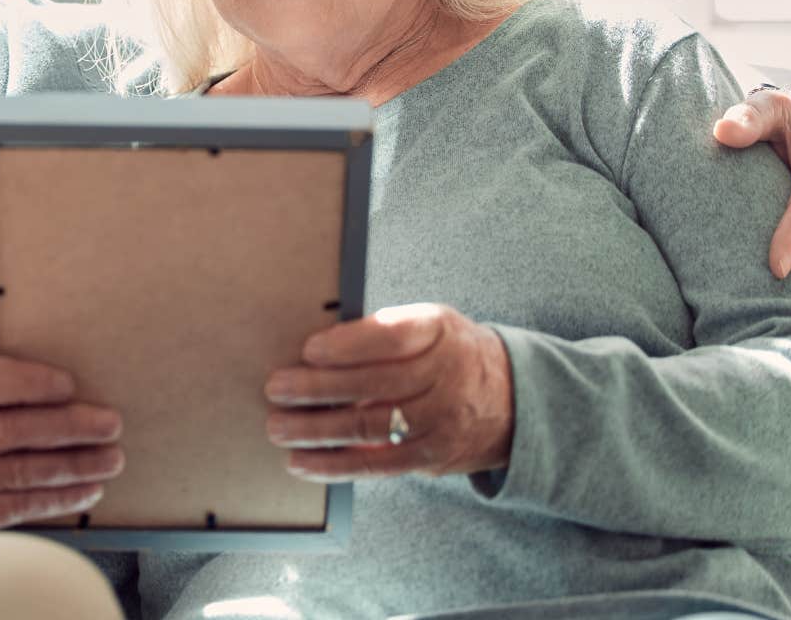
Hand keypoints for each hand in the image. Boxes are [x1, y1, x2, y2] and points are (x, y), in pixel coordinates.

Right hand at [0, 339, 123, 576]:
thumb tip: (11, 322)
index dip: (29, 382)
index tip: (68, 384)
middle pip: (10, 431)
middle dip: (70, 426)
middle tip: (110, 423)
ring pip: (21, 473)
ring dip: (76, 465)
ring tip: (110, 457)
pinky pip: (17, 508)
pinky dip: (58, 499)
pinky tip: (85, 490)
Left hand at [264, 303, 512, 480]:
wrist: (513, 398)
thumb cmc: (449, 354)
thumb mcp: (430, 325)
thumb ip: (383, 332)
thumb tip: (316, 351)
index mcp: (439, 332)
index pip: (392, 337)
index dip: (348, 345)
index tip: (309, 350)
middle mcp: (444, 376)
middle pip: (374, 385)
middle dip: (318, 389)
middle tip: (277, 388)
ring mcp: (440, 421)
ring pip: (370, 428)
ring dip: (316, 431)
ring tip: (279, 427)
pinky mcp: (431, 457)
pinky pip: (377, 465)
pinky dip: (334, 465)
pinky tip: (302, 462)